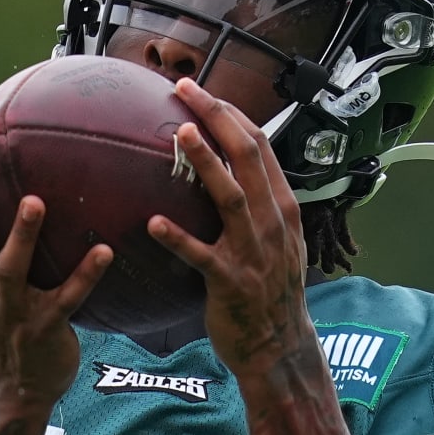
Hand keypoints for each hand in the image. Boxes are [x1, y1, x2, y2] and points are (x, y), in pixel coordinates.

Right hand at [0, 120, 112, 404]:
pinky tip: (105, 251)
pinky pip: (66, 301)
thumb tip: (4, 174)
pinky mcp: (42, 330)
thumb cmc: (3, 318)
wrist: (13, 389)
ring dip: (23, 235)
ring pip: (10, 269)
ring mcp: (8, 311)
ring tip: (37, 201)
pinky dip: (85, 276)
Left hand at [146, 79, 315, 378]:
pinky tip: (152, 223)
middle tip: (185, 90)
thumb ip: (254, 203)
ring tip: (180, 134)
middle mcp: (271, 220)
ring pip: (230, 196)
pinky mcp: (230, 281)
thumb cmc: (266, 288)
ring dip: (207, 162)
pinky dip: (178, 238)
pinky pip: (201, 255)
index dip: (230, 113)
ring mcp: (253, 250)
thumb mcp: (274, 238)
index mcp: (280, 205)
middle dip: (217, 117)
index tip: (201, 90)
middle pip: (248, 155)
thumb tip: (220, 170)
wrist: (278, 344)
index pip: (259, 145)